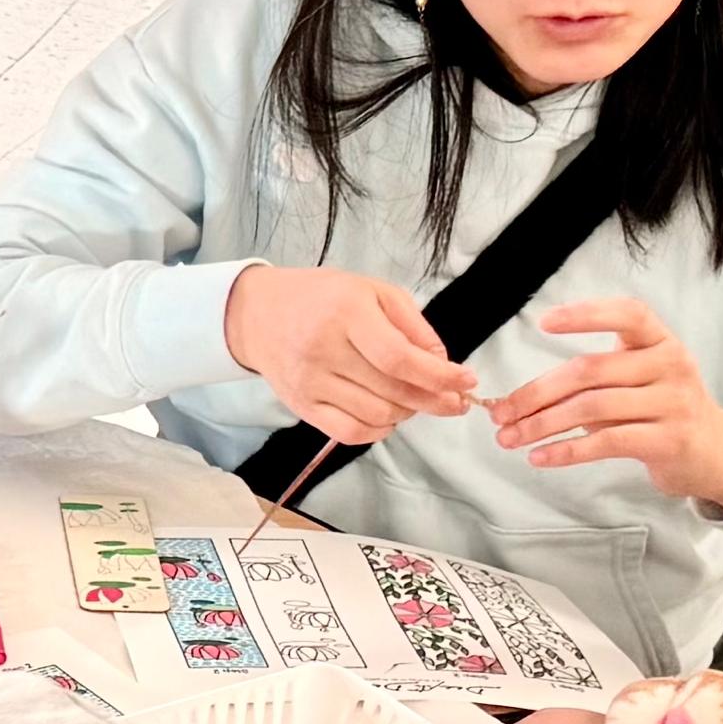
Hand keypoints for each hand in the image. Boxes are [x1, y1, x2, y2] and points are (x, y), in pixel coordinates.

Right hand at [222, 263, 476, 444]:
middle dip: (434, 400)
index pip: (399, 358)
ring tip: (417, 401)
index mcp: (346, 313)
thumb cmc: (320, 298)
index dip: (438, 376)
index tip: (465, 381)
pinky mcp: (301, 405)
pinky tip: (389, 417)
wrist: (257, 314)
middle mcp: (324, 349)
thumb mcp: (371, 290)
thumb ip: (411, 323)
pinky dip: (379, 431)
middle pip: (392, 390)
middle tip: (454, 401)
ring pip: (376, 415)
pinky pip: (349, 432)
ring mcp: (310, 382)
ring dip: (408, 413)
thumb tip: (441, 361)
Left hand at [487, 296, 722, 513]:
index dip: (586, 315)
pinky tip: (539, 457)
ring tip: (510, 438)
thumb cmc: (662, 409)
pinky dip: (566, 450)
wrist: (715, 452)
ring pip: (593, 408)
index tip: (544, 322)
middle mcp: (671, 364)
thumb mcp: (640, 379)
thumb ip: (594, 378)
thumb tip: (521, 399)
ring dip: (543, 425)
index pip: (628, 313)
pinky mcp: (669, 440)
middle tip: (500, 413)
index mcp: (661, 341)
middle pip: (591, 371)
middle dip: (537, 393)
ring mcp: (673, 403)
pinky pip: (607, 442)